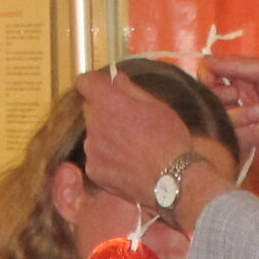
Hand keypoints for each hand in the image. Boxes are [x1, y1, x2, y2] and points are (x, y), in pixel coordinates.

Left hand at [71, 68, 233, 214]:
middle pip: (89, 109)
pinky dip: (107, 158)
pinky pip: (96, 157)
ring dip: (106, 135)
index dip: (94, 82)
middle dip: (104, 110)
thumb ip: (130, 88)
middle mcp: (95, 124)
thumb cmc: (170, 141)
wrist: (173, 180)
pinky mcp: (94, 170)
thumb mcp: (157, 106)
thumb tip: (116, 78)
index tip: (104, 86)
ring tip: (132, 146)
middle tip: (128, 121)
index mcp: (109, 103)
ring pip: (93, 134)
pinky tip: (128, 163)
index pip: (84, 82)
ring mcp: (92, 150)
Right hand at [205, 56, 258, 205]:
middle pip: (209, 99)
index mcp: (244, 79)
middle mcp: (240, 100)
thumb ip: (238, 66)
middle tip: (238, 97)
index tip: (210, 79)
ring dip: (238, 116)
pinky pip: (232, 141)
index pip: (210, 76)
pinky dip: (245, 134)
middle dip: (221, 98)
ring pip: (219, 122)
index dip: (207, 78)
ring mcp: (243, 123)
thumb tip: (205, 61)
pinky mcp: (248, 144)